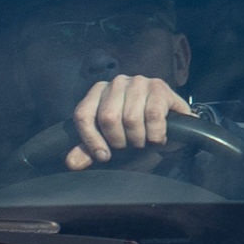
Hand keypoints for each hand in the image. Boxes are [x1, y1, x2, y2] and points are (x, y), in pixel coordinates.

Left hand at [63, 70, 194, 167]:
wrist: (171, 122)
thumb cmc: (135, 129)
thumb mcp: (109, 140)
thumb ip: (89, 149)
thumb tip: (72, 162)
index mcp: (98, 91)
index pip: (83, 115)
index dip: (90, 139)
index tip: (103, 155)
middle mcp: (116, 82)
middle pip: (108, 118)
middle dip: (119, 140)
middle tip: (128, 144)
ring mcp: (138, 82)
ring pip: (131, 118)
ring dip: (139, 139)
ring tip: (143, 140)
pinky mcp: (159, 86)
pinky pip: (153, 116)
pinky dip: (155, 134)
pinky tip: (157, 137)